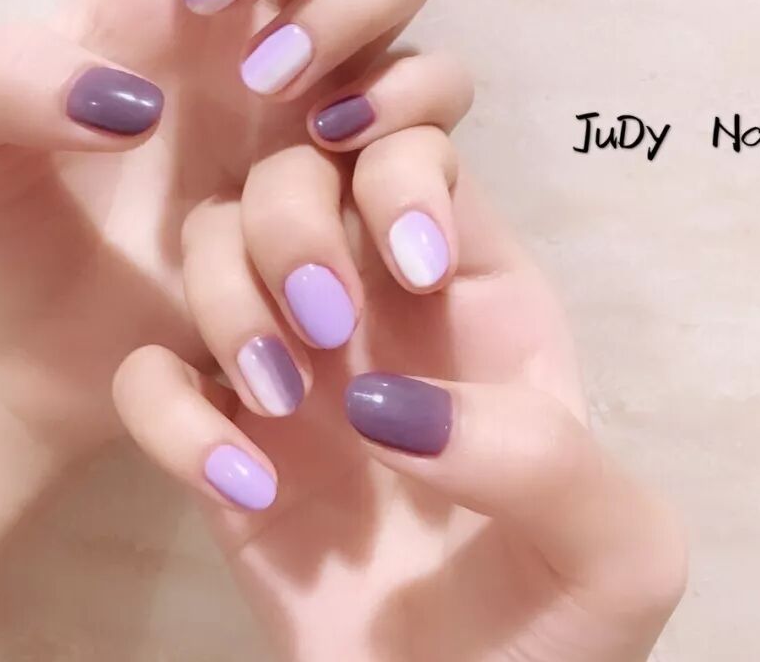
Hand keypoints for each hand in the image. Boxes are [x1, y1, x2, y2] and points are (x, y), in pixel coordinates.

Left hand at [0, 0, 454, 457]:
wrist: (40, 358)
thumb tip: (135, 94)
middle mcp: (252, 6)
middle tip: (217, 7)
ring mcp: (316, 78)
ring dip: (352, 2)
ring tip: (272, 90)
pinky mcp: (358, 161)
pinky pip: (439, 89)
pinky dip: (406, 101)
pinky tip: (331, 147)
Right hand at [114, 124, 686, 660]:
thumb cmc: (548, 629)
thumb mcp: (612, 550)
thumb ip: (542, 458)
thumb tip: (386, 406)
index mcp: (469, 286)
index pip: (419, 144)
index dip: (401, 164)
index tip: (409, 267)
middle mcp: (366, 298)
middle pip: (294, 165)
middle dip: (293, 219)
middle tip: (328, 324)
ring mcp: (283, 358)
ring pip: (206, 237)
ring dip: (228, 298)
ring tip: (282, 402)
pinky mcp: (212, 432)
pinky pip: (147, 375)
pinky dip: (171, 416)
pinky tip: (240, 491)